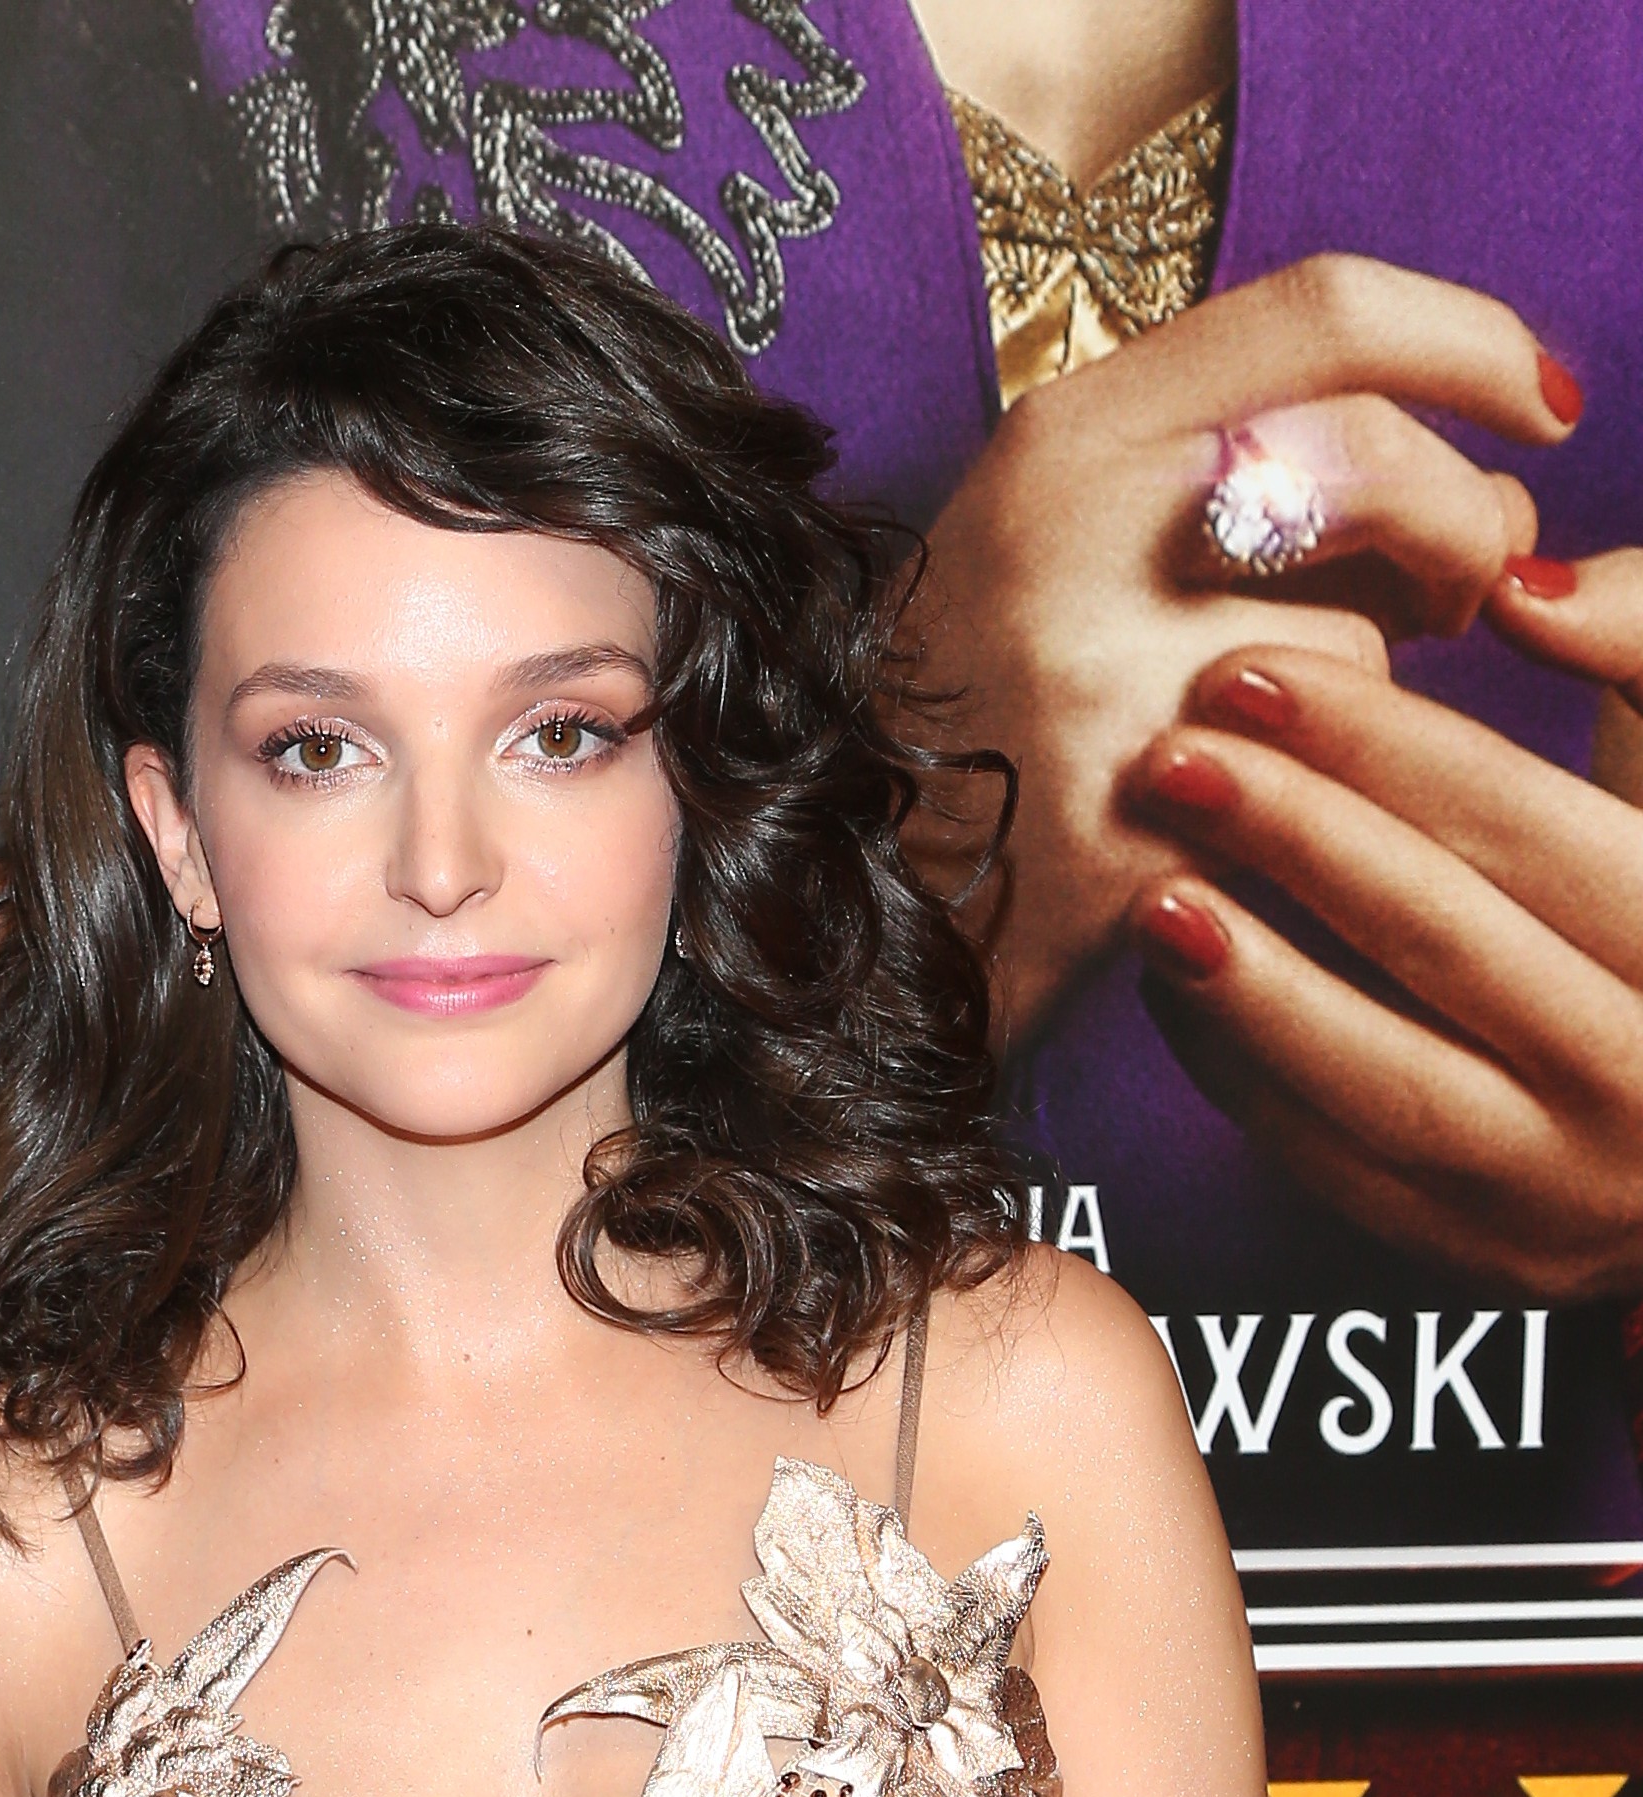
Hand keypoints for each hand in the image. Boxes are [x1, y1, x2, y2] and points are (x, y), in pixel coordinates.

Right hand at [900, 254, 1575, 1043]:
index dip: (1474, 345)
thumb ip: (1227, 453)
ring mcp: (1099, 677)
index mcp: (1063, 436)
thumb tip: (1474, 448)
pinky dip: (1315, 810)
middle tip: (1450, 597)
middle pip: (1383, 461)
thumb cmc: (978, 709)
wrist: (840, 896)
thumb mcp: (1060, 528)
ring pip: (1361, 638)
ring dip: (1368, 696)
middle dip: (1464, 535)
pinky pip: (1319, 787)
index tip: (1545, 406)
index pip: (1328, 311)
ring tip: (1274, 734)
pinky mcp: (1138, 819)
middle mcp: (1074, 531)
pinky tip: (1241, 827)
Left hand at [1116, 555, 1642, 1303]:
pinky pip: (1338, 1163)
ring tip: (1152, 886)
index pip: (1532, 828)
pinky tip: (1175, 978)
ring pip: (1383, 1076)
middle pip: (1446, 940)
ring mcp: (1580, 1188)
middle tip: (1167, 760)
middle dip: (1290, 838)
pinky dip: (1240, 1069)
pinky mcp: (1493, 1253)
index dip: (1382, 744)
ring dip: (1246, 976)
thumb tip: (1521, 588)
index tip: (1249, 674)